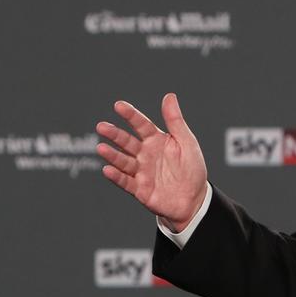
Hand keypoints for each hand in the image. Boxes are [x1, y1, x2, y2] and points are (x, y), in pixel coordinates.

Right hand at [96, 93, 207, 231]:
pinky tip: (107, 169)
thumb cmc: (192, 169)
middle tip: (101, 126)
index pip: (141, 124)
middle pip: (127, 142)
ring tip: (101, 148)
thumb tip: (169, 96)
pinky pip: (126, 182)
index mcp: (156, 140)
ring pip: (124, 161)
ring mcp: (141, 172)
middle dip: (114, 134)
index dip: (130, 115)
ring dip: (112, 155)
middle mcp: (145, 154)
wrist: (194, 200)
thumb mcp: (187, 142)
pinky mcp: (140, 189)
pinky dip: (116, 177)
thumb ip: (175, 120)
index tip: (119, 106)